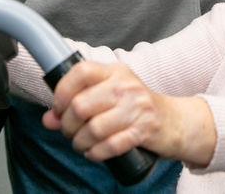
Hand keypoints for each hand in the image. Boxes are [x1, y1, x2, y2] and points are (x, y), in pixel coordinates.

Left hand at [42, 60, 215, 167]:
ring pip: (93, 129)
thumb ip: (77, 103)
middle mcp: (125, 86)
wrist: (175, 121)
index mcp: (115, 72)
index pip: (81, 71)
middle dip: (68, 125)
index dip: (62, 91)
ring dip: (80, 142)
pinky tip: (94, 152)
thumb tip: (49, 119)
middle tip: (70, 131)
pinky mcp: (144, 130)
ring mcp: (136, 108)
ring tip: (81, 143)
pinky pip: (110, 146)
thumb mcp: (108, 97)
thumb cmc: (137, 107)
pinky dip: (96, 153)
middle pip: (81, 105)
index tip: (58, 108)